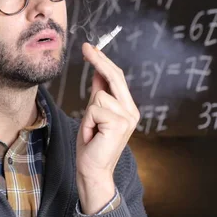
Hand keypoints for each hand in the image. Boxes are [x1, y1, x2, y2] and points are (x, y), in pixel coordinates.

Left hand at [76, 43, 139, 213]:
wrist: (92, 170)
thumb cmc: (91, 145)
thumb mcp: (93, 115)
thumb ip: (99, 95)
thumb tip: (98, 73)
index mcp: (127, 108)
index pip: (116, 79)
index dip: (103, 62)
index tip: (90, 47)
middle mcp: (131, 111)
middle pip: (114, 78)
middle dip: (98, 61)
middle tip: (85, 46)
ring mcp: (127, 117)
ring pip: (99, 96)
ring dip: (88, 113)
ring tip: (91, 130)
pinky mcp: (119, 123)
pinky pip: (94, 108)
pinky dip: (88, 121)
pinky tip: (93, 134)